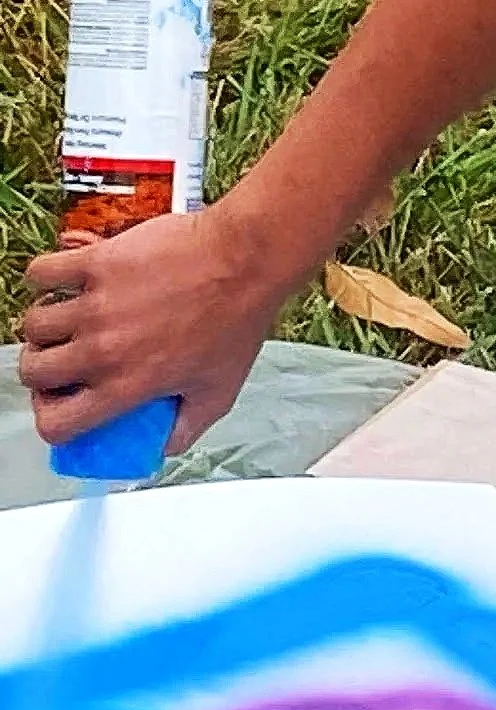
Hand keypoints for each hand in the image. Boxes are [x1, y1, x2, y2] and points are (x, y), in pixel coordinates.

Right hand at [16, 207, 291, 454]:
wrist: (249, 260)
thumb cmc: (239, 319)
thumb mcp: (220, 392)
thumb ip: (186, 429)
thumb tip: (162, 450)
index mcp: (126, 385)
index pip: (56, 424)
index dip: (53, 419)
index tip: (63, 404)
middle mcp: (102, 350)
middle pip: (32, 372)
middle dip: (43, 370)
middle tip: (64, 358)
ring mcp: (96, 305)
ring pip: (33, 325)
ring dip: (46, 326)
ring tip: (69, 320)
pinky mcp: (97, 263)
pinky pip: (42, 273)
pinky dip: (45, 278)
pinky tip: (66, 282)